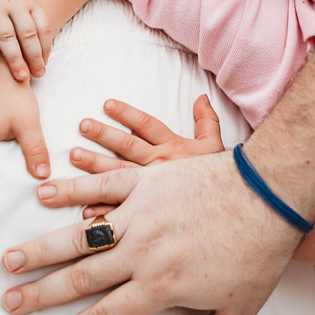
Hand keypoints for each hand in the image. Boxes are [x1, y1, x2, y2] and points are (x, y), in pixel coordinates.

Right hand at [0, 0, 52, 79]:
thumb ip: (29, 8)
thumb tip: (41, 35)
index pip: (42, 26)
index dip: (46, 46)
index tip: (45, 62)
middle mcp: (12, 3)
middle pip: (28, 35)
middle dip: (35, 57)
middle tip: (38, 75)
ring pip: (6, 38)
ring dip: (14, 60)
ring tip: (20, 77)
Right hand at [2, 153, 302, 314]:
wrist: (269, 194)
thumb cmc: (258, 252)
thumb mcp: (240, 309)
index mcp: (159, 286)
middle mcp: (141, 252)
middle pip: (80, 278)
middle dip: (40, 294)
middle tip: (9, 302)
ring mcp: (140, 213)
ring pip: (80, 234)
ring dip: (42, 247)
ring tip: (9, 258)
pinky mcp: (146, 181)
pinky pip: (101, 185)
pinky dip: (71, 189)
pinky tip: (43, 193)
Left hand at [67, 96, 222, 216]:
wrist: (241, 209)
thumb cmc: (224, 179)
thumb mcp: (216, 148)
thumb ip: (207, 122)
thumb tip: (202, 97)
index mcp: (175, 149)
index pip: (148, 126)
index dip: (127, 114)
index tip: (106, 104)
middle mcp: (161, 167)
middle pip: (127, 148)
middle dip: (103, 137)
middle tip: (82, 125)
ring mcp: (154, 192)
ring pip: (120, 176)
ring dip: (94, 167)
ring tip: (73, 156)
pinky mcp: (152, 216)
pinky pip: (125, 213)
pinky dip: (105, 212)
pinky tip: (85, 211)